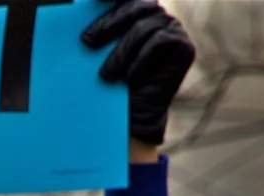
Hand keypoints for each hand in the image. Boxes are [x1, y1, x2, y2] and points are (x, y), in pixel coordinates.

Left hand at [84, 0, 194, 149]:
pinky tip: (130, 78)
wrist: (130, 116)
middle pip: (136, 5)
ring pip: (144, 27)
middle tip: (87, 41)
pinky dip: (140, 60)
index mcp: (137, 12)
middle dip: (108, 23)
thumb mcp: (97, 54)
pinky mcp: (183, 46)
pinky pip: (159, 42)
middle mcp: (158, 16)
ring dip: (121, 52)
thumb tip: (80, 18)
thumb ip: (96, 32)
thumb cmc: (110, 83)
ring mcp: (173, 30)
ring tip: (107, 75)